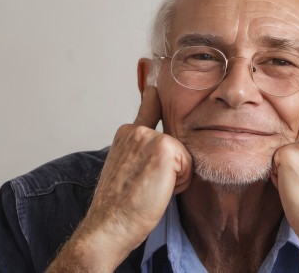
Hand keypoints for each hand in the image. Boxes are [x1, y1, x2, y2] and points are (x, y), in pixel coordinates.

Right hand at [47, 86, 191, 271]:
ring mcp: (149, 137)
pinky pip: (189, 166)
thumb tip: (159, 146)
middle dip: (171, 168)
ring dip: (175, 178)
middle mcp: (135, 130)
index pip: (149, 107)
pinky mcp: (164, 149)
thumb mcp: (128, 169)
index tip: (153, 73)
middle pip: (176, 144)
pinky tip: (158, 191)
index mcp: (126, 133)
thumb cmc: (120, 206)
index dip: (153, 95)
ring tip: (150, 190)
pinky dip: (180, 184)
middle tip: (145, 187)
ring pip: (184, 155)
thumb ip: (143, 151)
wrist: (109, 226)